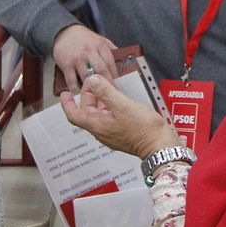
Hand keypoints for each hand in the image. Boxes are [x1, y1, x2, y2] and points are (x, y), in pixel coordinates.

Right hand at [51, 24, 118, 90]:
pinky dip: (75, 89)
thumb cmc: (85, 38)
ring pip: (86, 77)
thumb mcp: (101, 39)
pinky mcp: (66, 64)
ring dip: (91, 89)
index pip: (111, 63)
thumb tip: (124, 61)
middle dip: (106, 84)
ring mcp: (77, 58)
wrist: (65, 32)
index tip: (117, 87)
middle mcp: (89, 51)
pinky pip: (72, 81)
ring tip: (95, 98)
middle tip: (109, 96)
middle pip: (101, 70)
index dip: (115, 77)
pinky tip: (79, 95)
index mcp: (100, 45)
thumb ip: (111, 49)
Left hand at [61, 74, 180, 158]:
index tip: (65, 93)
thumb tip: (93, 80)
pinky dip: (110, 107)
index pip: (74, 115)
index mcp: (98, 126)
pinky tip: (120, 100)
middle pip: (88, 113)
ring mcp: (112, 134)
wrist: (160, 146)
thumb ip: (106, 92)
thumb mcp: (123, 105)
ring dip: (100, 101)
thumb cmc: (143, 128)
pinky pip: (110, 119)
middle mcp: (102, 132)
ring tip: (109, 88)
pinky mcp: (122, 134)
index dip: (67, 104)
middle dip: (88, 96)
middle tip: (95, 82)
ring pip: (99, 115)